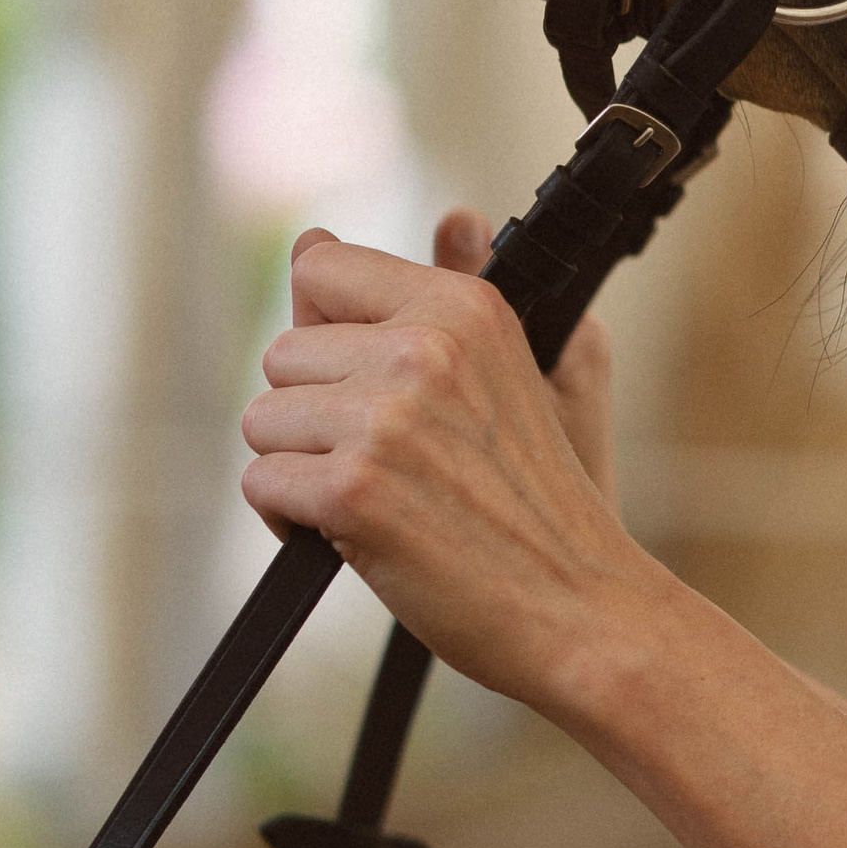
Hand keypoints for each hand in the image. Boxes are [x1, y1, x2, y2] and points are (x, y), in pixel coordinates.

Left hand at [239, 221, 664, 710]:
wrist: (583, 609)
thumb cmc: (545, 506)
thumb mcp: (518, 373)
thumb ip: (431, 292)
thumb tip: (313, 238)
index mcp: (465, 308)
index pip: (322, 268)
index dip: (329, 333)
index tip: (369, 383)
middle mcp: (425, 348)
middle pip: (282, 353)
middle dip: (314, 413)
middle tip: (389, 461)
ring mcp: (387, 418)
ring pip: (263, 419)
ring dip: (301, 467)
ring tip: (377, 497)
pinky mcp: (353, 489)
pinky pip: (263, 483)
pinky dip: (292, 520)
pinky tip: (355, 535)